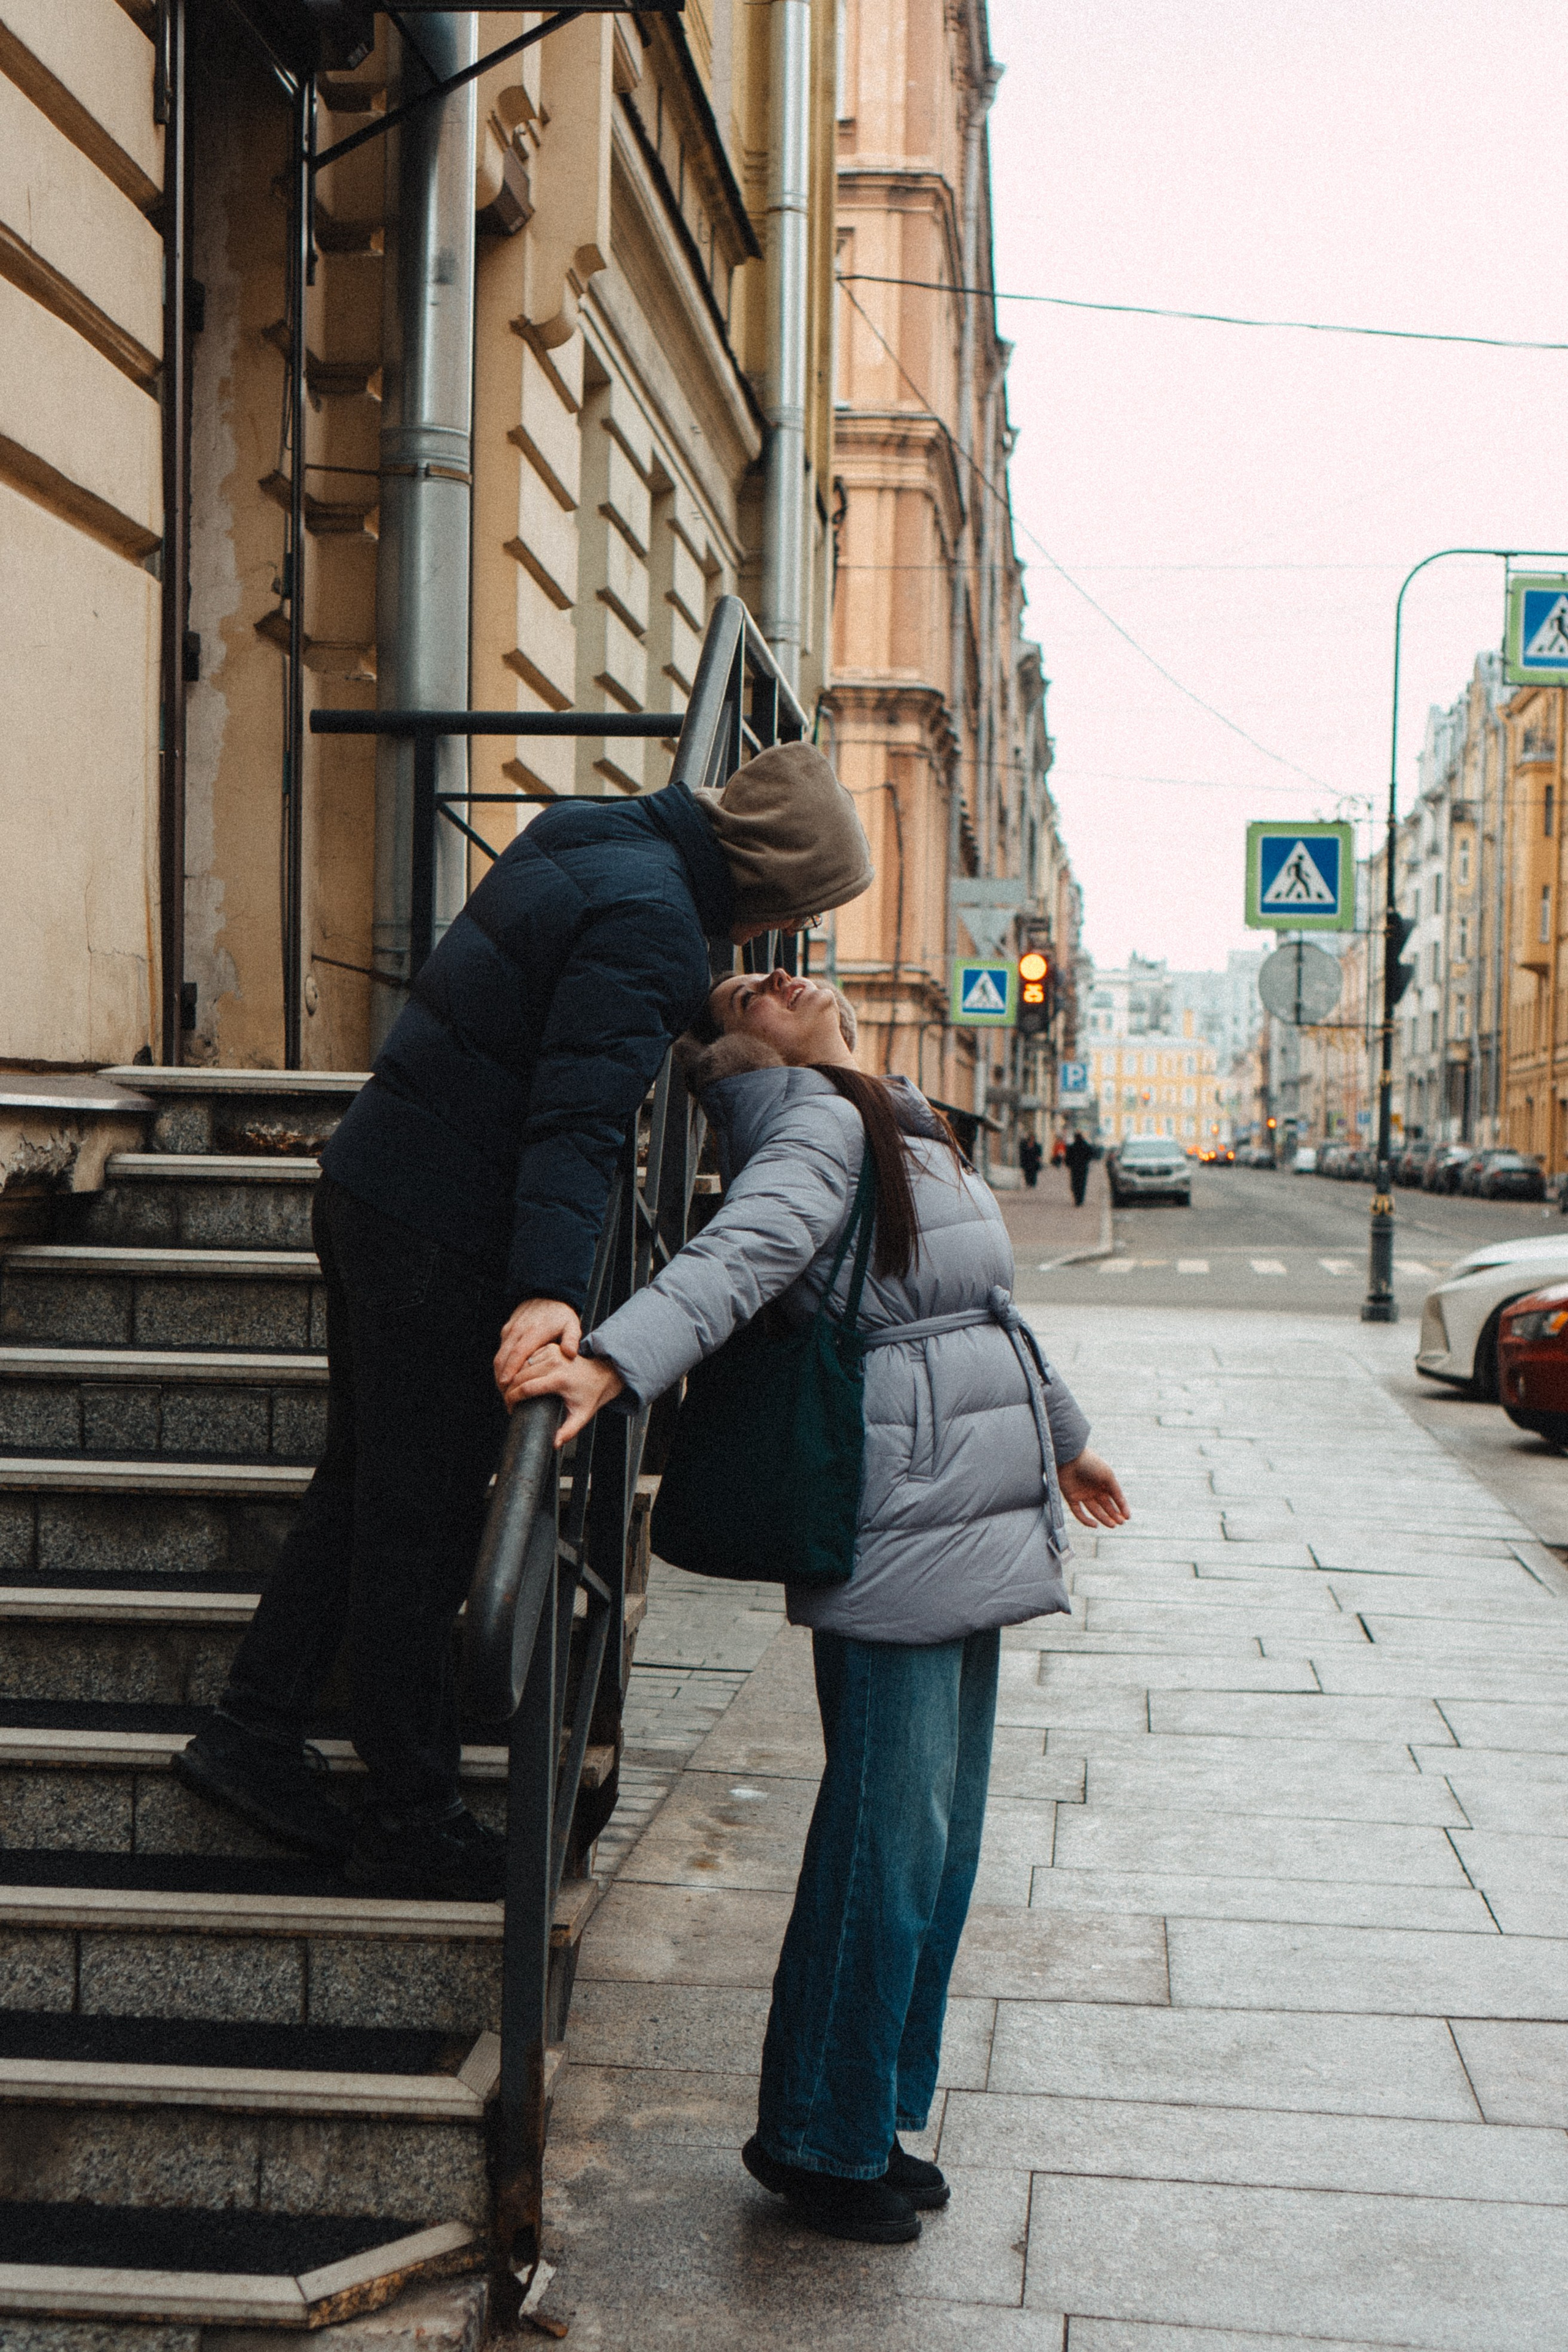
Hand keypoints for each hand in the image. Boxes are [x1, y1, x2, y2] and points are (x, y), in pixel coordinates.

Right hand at [494, 1298, 580, 1401]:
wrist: (547, 1294)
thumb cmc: (560, 1314)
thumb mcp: (572, 1325)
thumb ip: (572, 1339)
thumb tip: (570, 1353)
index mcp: (534, 1331)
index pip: (518, 1354)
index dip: (510, 1370)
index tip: (506, 1385)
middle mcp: (518, 1330)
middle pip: (503, 1357)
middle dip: (501, 1378)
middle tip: (506, 1396)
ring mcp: (510, 1330)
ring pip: (499, 1355)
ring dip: (499, 1373)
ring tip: (505, 1391)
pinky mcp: (507, 1330)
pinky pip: (500, 1350)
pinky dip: (501, 1365)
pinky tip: (506, 1377)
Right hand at [506, 1342, 624, 1443]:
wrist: (601, 1374)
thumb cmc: (590, 1395)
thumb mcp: (581, 1416)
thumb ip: (568, 1432)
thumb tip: (554, 1444)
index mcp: (560, 1379)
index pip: (527, 1388)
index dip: (513, 1399)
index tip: (510, 1408)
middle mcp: (555, 1363)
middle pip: (520, 1375)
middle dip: (509, 1390)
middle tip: (507, 1402)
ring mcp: (552, 1353)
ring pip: (522, 1365)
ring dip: (512, 1377)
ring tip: (510, 1392)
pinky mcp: (550, 1348)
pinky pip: (528, 1357)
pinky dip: (520, 1367)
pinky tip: (517, 1378)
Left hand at [1057, 1447, 1129, 1529]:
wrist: (1069, 1457)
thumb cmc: (1090, 1463)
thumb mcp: (1108, 1476)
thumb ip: (1116, 1492)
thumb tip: (1124, 1507)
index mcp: (1104, 1482)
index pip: (1115, 1498)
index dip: (1122, 1507)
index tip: (1127, 1517)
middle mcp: (1094, 1489)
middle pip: (1106, 1506)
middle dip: (1114, 1515)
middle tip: (1120, 1523)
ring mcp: (1082, 1494)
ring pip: (1095, 1511)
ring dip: (1104, 1518)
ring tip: (1113, 1525)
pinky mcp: (1071, 1497)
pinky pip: (1079, 1512)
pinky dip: (1086, 1520)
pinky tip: (1095, 1525)